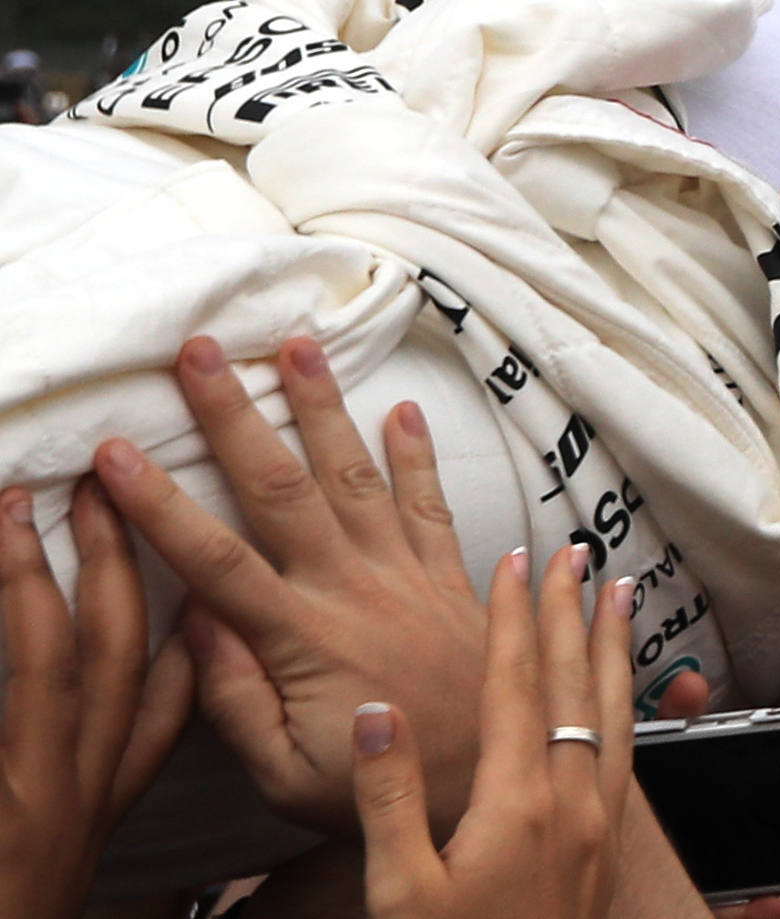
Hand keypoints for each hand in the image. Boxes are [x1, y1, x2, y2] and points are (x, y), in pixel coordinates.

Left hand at [0, 484, 193, 918]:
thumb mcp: (39, 865)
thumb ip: (56, 805)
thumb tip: (109, 766)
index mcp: (93, 812)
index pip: (164, 705)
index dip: (187, 624)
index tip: (188, 555)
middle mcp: (81, 797)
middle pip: (123, 658)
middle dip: (120, 562)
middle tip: (107, 486)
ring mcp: (43, 799)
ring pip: (66, 660)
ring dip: (45, 575)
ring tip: (20, 507)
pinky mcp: (12, 807)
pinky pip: (26, 685)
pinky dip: (8, 616)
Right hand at [95, 334, 495, 833]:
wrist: (496, 779)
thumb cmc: (379, 785)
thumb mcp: (284, 774)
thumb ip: (235, 699)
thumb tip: (194, 621)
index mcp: (301, 637)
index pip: (213, 558)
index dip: (161, 504)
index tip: (116, 452)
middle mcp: (353, 587)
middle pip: (282, 486)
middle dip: (237, 414)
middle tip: (203, 352)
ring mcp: (405, 572)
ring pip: (357, 473)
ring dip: (326, 405)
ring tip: (301, 343)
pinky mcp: (449, 575)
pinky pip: (431, 503)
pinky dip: (417, 454)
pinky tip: (404, 407)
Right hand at [348, 548, 638, 918]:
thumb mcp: (398, 894)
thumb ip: (387, 799)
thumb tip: (374, 713)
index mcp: (519, 802)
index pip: (517, 685)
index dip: (512, 618)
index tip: (512, 560)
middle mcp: (575, 799)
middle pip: (577, 683)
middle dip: (571, 612)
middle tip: (574, 551)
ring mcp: (602, 822)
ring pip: (617, 708)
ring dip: (613, 645)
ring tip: (619, 592)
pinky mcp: (611, 846)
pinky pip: (630, 749)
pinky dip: (631, 699)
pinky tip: (632, 687)